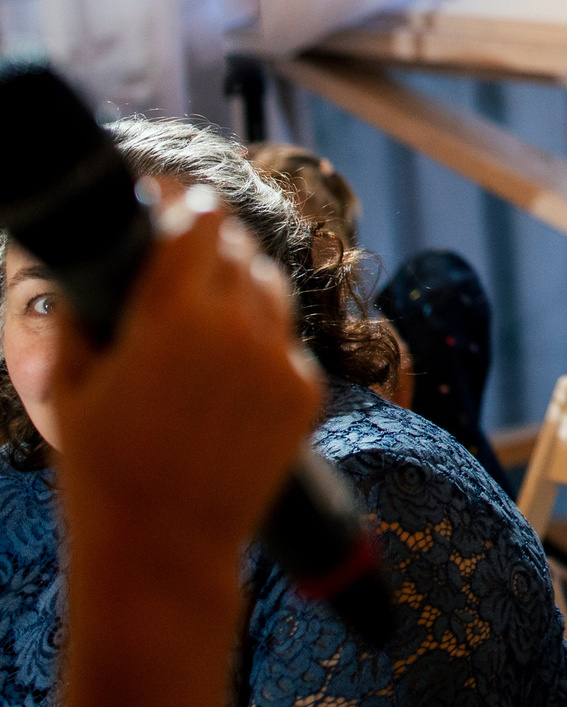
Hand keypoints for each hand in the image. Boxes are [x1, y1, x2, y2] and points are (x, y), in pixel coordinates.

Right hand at [55, 191, 324, 706]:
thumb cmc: (102, 469)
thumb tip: (91, 266)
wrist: (165, 549)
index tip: (170, 207)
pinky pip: (287, 341)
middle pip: (238, 248)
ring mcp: (279, 357)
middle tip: (183, 264)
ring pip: (271, 288)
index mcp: (173, 312)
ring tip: (206, 319)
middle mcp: (237, 324)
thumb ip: (83, 312)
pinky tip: (227, 374)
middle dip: (211, 249)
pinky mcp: (306, 389)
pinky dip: (262, 343)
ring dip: (243, 288)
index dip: (184, 207)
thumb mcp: (70, 384)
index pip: (200, 217)